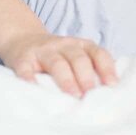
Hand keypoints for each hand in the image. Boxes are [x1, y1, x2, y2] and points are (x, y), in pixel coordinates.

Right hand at [0, 32, 117, 97]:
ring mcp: (43, 51)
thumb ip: (91, 69)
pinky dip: (30, 78)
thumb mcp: (75, 56)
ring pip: (57, 63)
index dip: (107, 68)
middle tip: (91, 94)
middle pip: (78, 58)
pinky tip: (34, 88)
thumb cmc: (57, 56)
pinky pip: (26, 68)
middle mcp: (64, 45)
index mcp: (81, 46)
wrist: (22, 39)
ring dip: (66, 79)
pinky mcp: (23, 59)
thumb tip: (110, 93)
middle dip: (86, 76)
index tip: (113, 85)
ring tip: (73, 95)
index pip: (98, 53)